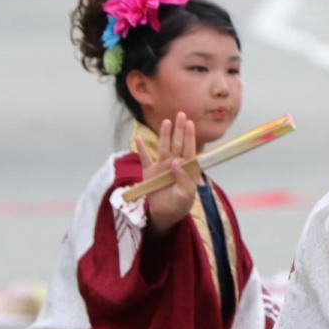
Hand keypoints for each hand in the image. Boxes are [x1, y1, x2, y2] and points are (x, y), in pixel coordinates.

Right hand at [135, 112, 199, 235]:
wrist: (166, 214)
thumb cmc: (181, 204)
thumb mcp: (186, 194)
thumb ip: (183, 178)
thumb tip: (177, 162)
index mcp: (186, 168)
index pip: (189, 149)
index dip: (189, 136)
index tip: (189, 123)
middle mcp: (174, 164)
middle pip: (177, 143)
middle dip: (179, 129)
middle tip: (181, 114)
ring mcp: (161, 166)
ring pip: (163, 147)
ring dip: (164, 134)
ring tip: (166, 122)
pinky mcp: (149, 172)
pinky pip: (144, 158)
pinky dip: (141, 148)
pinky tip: (138, 138)